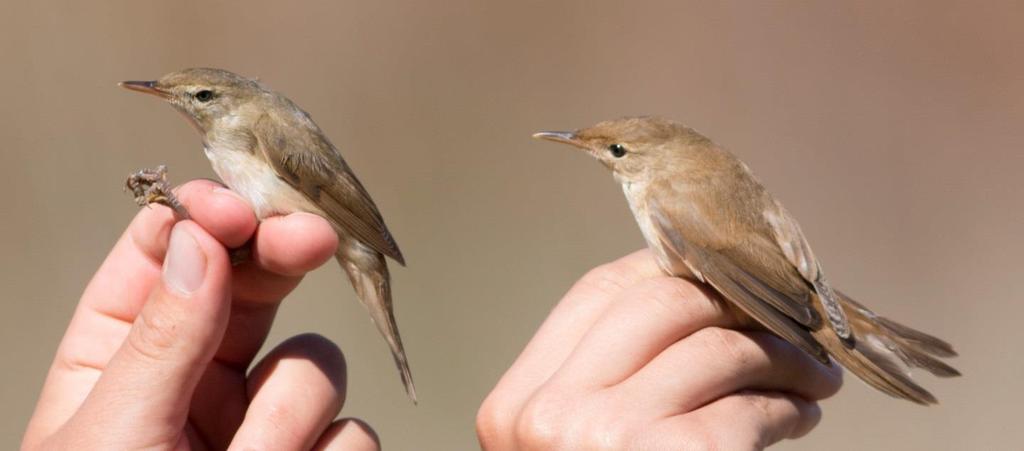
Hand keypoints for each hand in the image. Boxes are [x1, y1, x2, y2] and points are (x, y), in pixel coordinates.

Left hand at [22, 180, 379, 450]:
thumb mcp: (109, 441)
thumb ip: (160, 339)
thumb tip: (201, 241)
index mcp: (118, 357)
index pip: (166, 254)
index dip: (207, 218)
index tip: (239, 209)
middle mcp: (196, 378)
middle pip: (254, 284)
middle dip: (282, 260)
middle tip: (315, 236)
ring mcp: (259, 422)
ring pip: (315, 365)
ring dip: (288, 418)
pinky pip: (351, 432)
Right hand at [477, 250, 842, 449]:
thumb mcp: (573, 446)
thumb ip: (605, 384)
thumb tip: (694, 300)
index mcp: (516, 408)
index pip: (595, 294)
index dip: (668, 269)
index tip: (722, 275)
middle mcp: (549, 417)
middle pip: (660, 304)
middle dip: (735, 302)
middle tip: (785, 321)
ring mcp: (606, 441)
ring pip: (716, 347)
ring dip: (778, 354)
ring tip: (807, 375)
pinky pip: (749, 406)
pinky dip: (788, 404)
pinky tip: (800, 414)